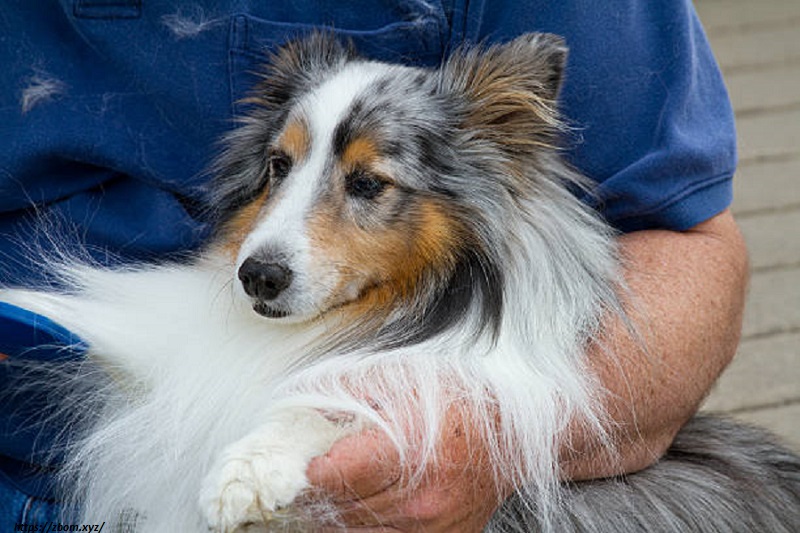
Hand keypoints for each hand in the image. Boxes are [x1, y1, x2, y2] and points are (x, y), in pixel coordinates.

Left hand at [304, 410, 506, 531]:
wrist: (514, 440)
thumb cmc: (463, 404)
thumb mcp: (407, 380)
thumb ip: (352, 391)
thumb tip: (308, 404)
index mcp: (410, 451)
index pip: (338, 475)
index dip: (315, 468)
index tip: (313, 458)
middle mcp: (419, 499)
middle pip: (340, 506)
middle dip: (319, 490)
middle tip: (317, 470)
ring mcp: (428, 528)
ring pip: (352, 532)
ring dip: (335, 512)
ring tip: (339, 487)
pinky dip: (359, 527)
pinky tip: (362, 505)